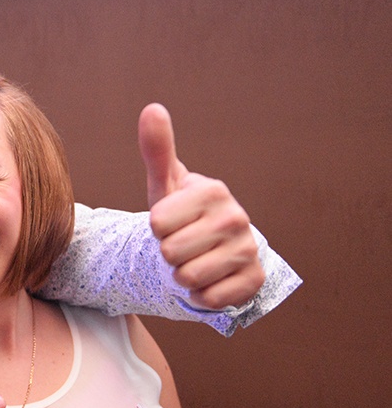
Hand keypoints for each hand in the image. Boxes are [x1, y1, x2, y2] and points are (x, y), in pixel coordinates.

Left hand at [138, 103, 264, 309]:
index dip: (155, 228)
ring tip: (192, 262)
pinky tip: (208, 281)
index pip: (157, 222)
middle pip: (170, 252)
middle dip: (167, 255)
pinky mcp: (254, 281)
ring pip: (187, 277)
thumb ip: (157, 149)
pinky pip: (209, 299)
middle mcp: (236, 217)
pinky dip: (200, 296)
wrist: (211, 249)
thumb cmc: (181, 213)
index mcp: (213, 190)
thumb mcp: (165, 183)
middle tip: (181, 246)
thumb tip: (152, 108)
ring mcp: (248, 249)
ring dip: (181, 277)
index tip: (169, 223)